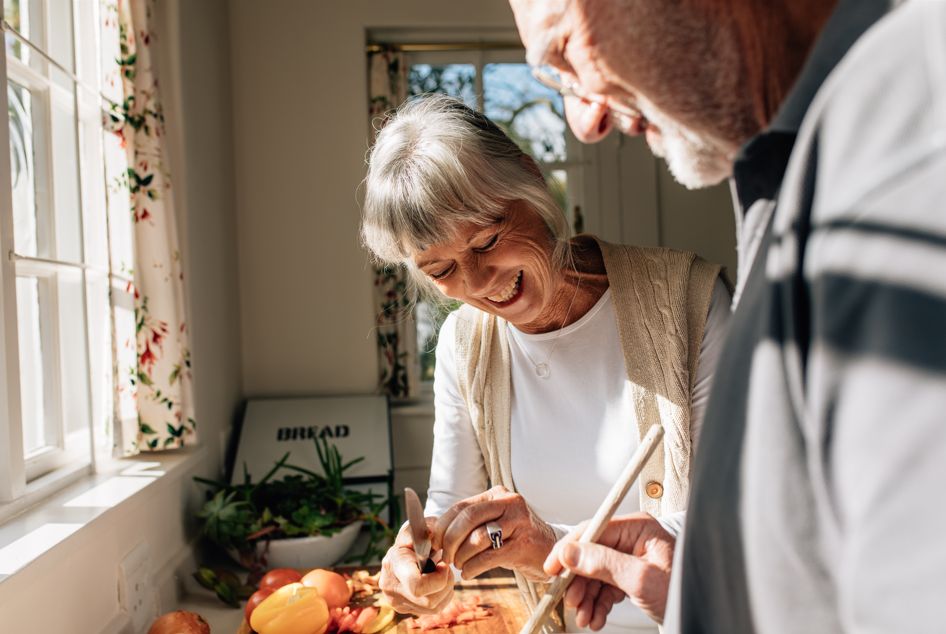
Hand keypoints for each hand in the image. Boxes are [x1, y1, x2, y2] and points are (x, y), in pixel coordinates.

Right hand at [379, 517, 453, 614]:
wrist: (403, 552)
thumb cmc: (414, 538)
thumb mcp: (419, 528)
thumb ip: (426, 526)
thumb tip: (432, 532)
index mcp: (394, 565)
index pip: (417, 586)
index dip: (438, 579)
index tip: (444, 564)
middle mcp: (391, 588)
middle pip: (429, 600)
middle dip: (445, 584)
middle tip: (446, 567)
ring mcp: (397, 602)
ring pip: (433, 608)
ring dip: (446, 590)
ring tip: (442, 573)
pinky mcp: (406, 610)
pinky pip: (433, 611)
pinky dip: (442, 597)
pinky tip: (439, 583)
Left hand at [433, 486, 555, 580]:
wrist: (549, 550)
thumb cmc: (514, 538)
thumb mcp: (494, 523)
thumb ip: (470, 524)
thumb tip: (435, 535)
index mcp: (497, 494)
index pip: (461, 506)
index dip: (443, 526)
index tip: (435, 543)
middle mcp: (509, 503)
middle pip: (468, 518)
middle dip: (450, 540)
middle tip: (445, 557)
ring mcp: (519, 522)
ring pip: (478, 538)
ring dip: (461, 556)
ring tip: (459, 565)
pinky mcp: (523, 545)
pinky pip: (489, 557)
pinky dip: (473, 567)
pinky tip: (469, 573)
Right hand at [544, 512, 674, 628]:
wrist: (705, 616)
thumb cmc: (686, 592)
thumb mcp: (640, 578)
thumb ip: (603, 563)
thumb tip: (570, 552)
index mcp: (638, 528)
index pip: (593, 530)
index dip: (569, 550)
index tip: (553, 568)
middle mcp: (634, 540)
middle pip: (591, 554)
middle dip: (580, 582)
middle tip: (572, 601)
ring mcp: (633, 559)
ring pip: (596, 574)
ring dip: (588, 598)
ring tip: (586, 617)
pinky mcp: (633, 577)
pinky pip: (607, 587)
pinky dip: (599, 604)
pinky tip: (596, 617)